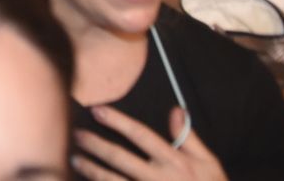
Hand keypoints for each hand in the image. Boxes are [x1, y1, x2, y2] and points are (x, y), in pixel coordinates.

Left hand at [72, 106, 226, 179]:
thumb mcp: (209, 163)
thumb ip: (188, 137)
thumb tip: (175, 110)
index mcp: (175, 162)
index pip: (141, 135)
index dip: (118, 121)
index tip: (98, 110)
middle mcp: (160, 178)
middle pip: (120, 158)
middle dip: (95, 145)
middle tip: (75, 133)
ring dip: (91, 169)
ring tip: (74, 158)